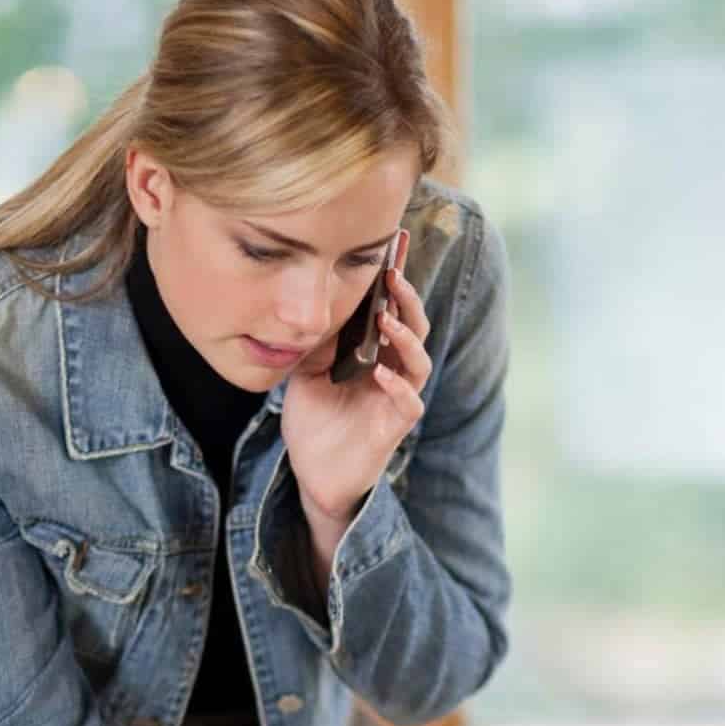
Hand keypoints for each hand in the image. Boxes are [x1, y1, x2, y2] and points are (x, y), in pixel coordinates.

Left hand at [282, 231, 431, 528]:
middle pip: (415, 330)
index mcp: (375, 355)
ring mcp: (395, 400)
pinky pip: (408, 404)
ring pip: (418, 363)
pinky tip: (381, 373)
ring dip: (406, 339)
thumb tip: (319, 303)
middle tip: (393, 276)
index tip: (393, 252)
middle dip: (407, 302)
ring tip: (387, 320)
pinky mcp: (392, 428)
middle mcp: (392, 373)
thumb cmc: (314, 422)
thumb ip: (318, 341)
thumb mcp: (306, 371)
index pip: (393, 313)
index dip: (397, 285)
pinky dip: (397, 386)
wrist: (311, 473)